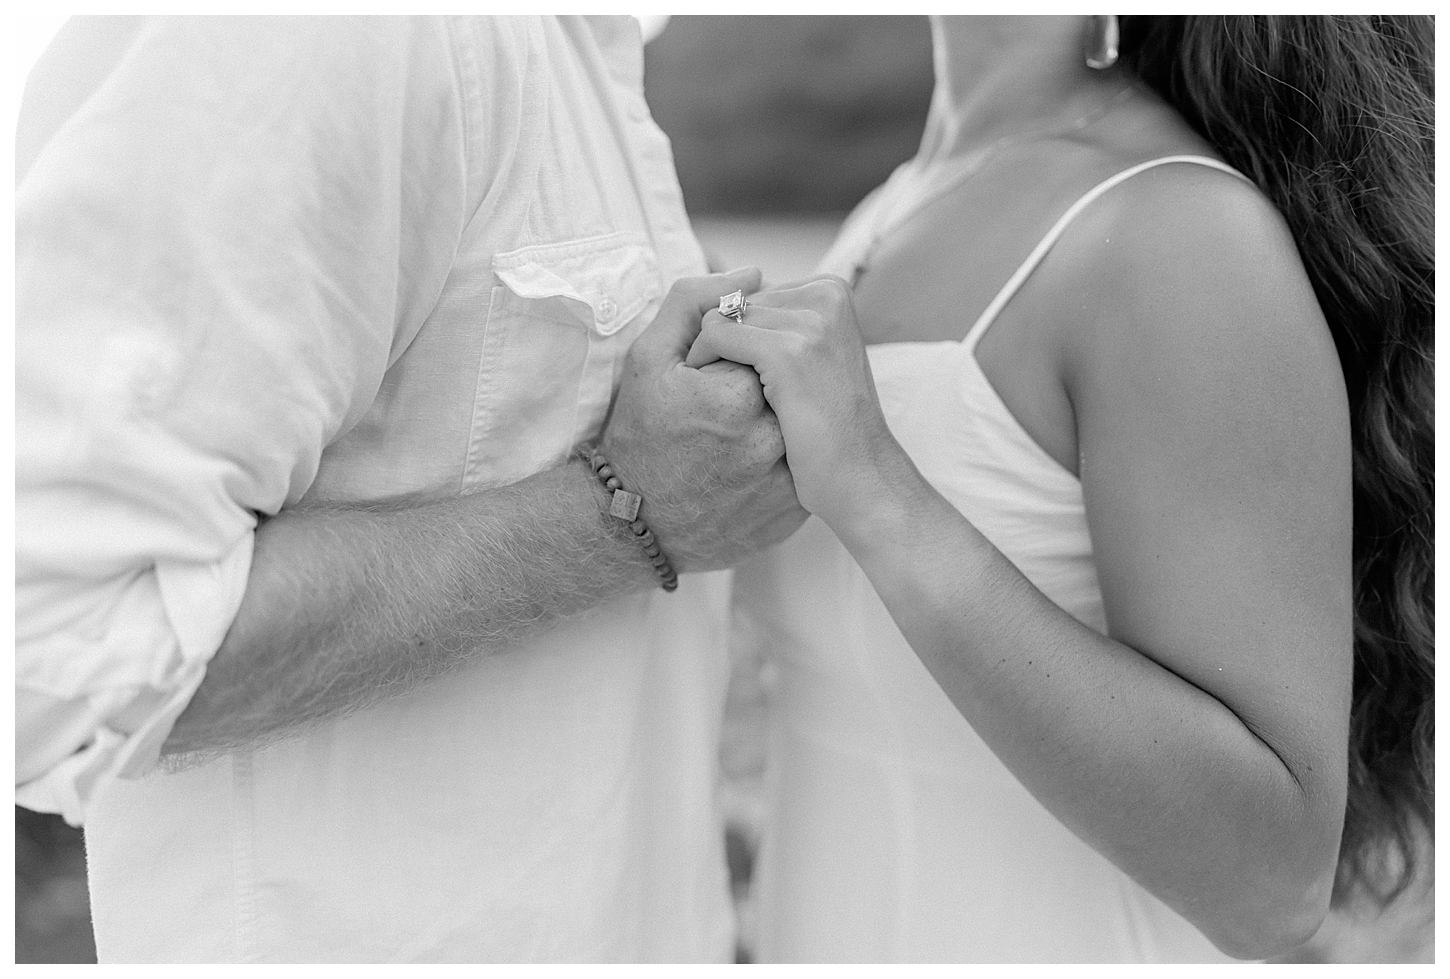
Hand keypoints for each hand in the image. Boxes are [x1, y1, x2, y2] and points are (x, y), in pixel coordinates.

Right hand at [601, 269, 807, 571]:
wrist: (635, 524)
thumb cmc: (638, 436)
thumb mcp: (649, 359)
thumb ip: (693, 302)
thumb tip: (752, 272)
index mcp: (735, 397)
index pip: (764, 346)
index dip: (734, 361)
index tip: (706, 391)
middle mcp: (768, 440)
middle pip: (785, 384)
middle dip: (759, 388)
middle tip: (717, 419)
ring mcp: (785, 481)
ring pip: (797, 424)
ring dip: (774, 422)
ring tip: (728, 445)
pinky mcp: (794, 511)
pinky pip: (801, 465)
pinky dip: (781, 460)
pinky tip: (742, 470)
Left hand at [683, 276, 912, 528]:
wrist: (859, 476)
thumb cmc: (831, 426)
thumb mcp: (818, 356)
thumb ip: (786, 322)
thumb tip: (745, 285)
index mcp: (831, 291)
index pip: (754, 293)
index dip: (738, 336)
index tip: (743, 375)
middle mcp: (824, 296)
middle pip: (735, 303)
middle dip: (722, 344)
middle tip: (727, 390)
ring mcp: (809, 323)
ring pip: (720, 316)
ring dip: (708, 355)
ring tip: (722, 396)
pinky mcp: (787, 352)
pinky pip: (716, 334)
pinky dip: (703, 362)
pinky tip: (710, 397)